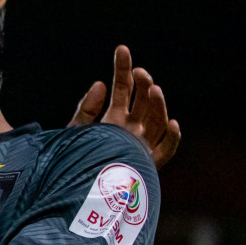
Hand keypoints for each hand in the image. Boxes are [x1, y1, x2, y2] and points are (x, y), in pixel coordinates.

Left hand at [69, 45, 180, 168]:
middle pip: (144, 101)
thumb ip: (87, 109)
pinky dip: (171, 138)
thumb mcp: (75, 132)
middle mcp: (131, 130)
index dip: (123, 69)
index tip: (122, 49)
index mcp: (114, 119)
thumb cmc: (73, 163)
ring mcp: (141, 145)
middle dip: (143, 84)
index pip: (123, 88)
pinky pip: (165, 151)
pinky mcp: (147, 164)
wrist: (75, 194)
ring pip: (156, 120)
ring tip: (153, 89)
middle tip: (140, 73)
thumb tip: (101, 84)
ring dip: (157, 104)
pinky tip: (172, 123)